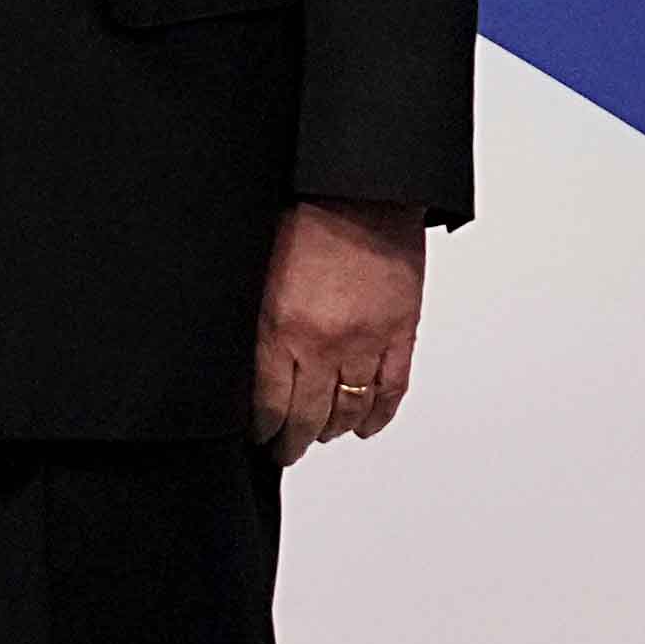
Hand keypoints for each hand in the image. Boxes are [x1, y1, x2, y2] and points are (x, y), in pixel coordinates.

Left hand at [254, 199, 430, 459]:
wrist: (359, 192)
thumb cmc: (302, 220)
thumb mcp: (257, 273)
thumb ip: (255, 323)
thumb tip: (245, 363)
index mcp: (279, 329)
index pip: (268, 403)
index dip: (262, 428)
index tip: (258, 436)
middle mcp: (322, 345)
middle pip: (307, 416)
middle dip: (293, 441)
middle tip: (285, 451)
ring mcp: (365, 343)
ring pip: (349, 409)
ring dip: (332, 429)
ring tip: (319, 435)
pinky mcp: (400, 333)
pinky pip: (392, 390)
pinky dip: (379, 414)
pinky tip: (365, 424)